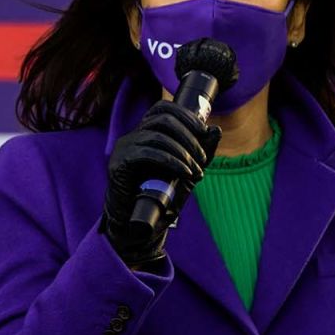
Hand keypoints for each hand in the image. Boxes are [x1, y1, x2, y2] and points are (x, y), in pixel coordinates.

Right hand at [103, 101, 221, 267]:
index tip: (204, 131)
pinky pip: (147, 152)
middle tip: (202, 159)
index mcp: (145, 134)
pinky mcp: (119, 164)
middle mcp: (132, 136)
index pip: (162, 108)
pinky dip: (171, 161)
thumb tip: (215, 130)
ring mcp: (123, 149)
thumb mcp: (187, 173)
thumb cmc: (161, 199)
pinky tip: (185, 173)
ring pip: (157, 135)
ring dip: (183, 152)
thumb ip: (200, 154)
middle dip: (189, 136)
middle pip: (162, 119)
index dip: (185, 115)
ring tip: (196, 171)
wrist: (138, 226)